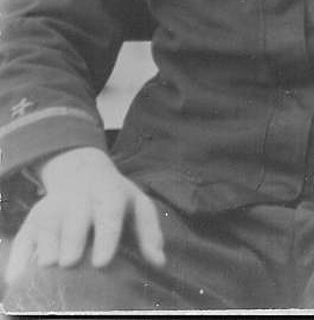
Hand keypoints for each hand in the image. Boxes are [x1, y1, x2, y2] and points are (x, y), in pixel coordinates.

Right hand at [6, 146, 164, 281]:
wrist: (82, 171)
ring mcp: (54, 207)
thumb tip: (159, 262)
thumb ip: (149, 231)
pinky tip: (18, 278)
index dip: (106, 237)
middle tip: (71, 262)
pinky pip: (23, 237)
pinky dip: (19, 256)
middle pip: (75, 219)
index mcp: (109, 194)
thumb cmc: (114, 197)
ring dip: (46, 246)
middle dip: (72, 240)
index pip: (109, 214)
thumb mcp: (137, 205)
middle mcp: (79, 199)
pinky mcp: (34, 217)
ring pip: (47, 225)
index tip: (102, 262)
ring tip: (48, 268)